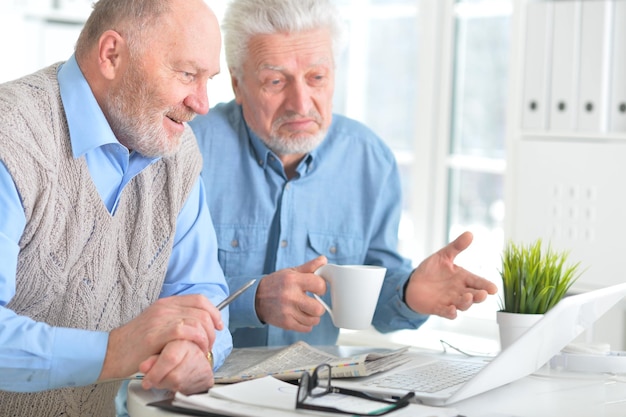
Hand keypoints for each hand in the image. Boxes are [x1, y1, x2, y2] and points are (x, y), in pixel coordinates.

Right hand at [98, 294, 222, 380]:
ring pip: (197, 320)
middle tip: (208, 345)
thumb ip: (176, 321)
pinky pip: (185, 331)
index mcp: (166, 303)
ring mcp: (160, 319)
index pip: (199, 299)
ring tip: (201, 350)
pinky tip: (194, 350)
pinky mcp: (156, 334)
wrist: (111, 353)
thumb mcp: (158, 325)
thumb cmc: (135, 344)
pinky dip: (196, 341)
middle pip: (202, 310)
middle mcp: (165, 308)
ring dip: (206, 338)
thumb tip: (201, 326)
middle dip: (212, 330)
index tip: (218, 326)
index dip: (214, 312)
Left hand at [139, 340, 213, 393]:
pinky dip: (178, 390)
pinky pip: (189, 390)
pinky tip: (175, 383)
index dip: (156, 373)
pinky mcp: (208, 378)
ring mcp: (203, 365)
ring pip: (180, 385)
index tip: (146, 381)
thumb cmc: (174, 351)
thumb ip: (151, 359)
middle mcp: (195, 351)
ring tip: (164, 379)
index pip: (170, 358)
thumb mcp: (159, 350)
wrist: (193, 354)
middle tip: (154, 381)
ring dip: (167, 386)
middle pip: (174, 376)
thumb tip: (144, 367)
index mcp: (183, 340)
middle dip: (160, 382)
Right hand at [256, 256, 327, 331]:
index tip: (318, 290)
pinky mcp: (285, 323)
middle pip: (318, 309)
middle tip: (314, 303)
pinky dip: (306, 324)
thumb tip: (324, 260)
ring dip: (313, 316)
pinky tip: (301, 317)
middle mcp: (290, 296)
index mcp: (293, 280)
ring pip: (314, 320)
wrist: (255, 298)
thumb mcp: (291, 272)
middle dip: (319, 306)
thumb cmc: (276, 284)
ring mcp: (287, 311)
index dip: (322, 288)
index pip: (319, 285)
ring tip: (307, 310)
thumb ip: (309, 267)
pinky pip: (306, 328)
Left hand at [404, 231, 497, 318]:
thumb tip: (470, 233)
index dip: (485, 285)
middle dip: (479, 295)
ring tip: (468, 297)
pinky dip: (450, 312)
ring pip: (462, 305)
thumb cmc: (432, 270)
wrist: (413, 283)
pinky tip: (452, 310)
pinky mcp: (438, 308)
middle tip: (483, 294)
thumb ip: (456, 246)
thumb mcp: (443, 256)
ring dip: (466, 303)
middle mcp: (459, 291)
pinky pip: (446, 312)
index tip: (493, 288)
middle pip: (473, 295)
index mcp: (463, 278)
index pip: (477, 282)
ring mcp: (450, 301)